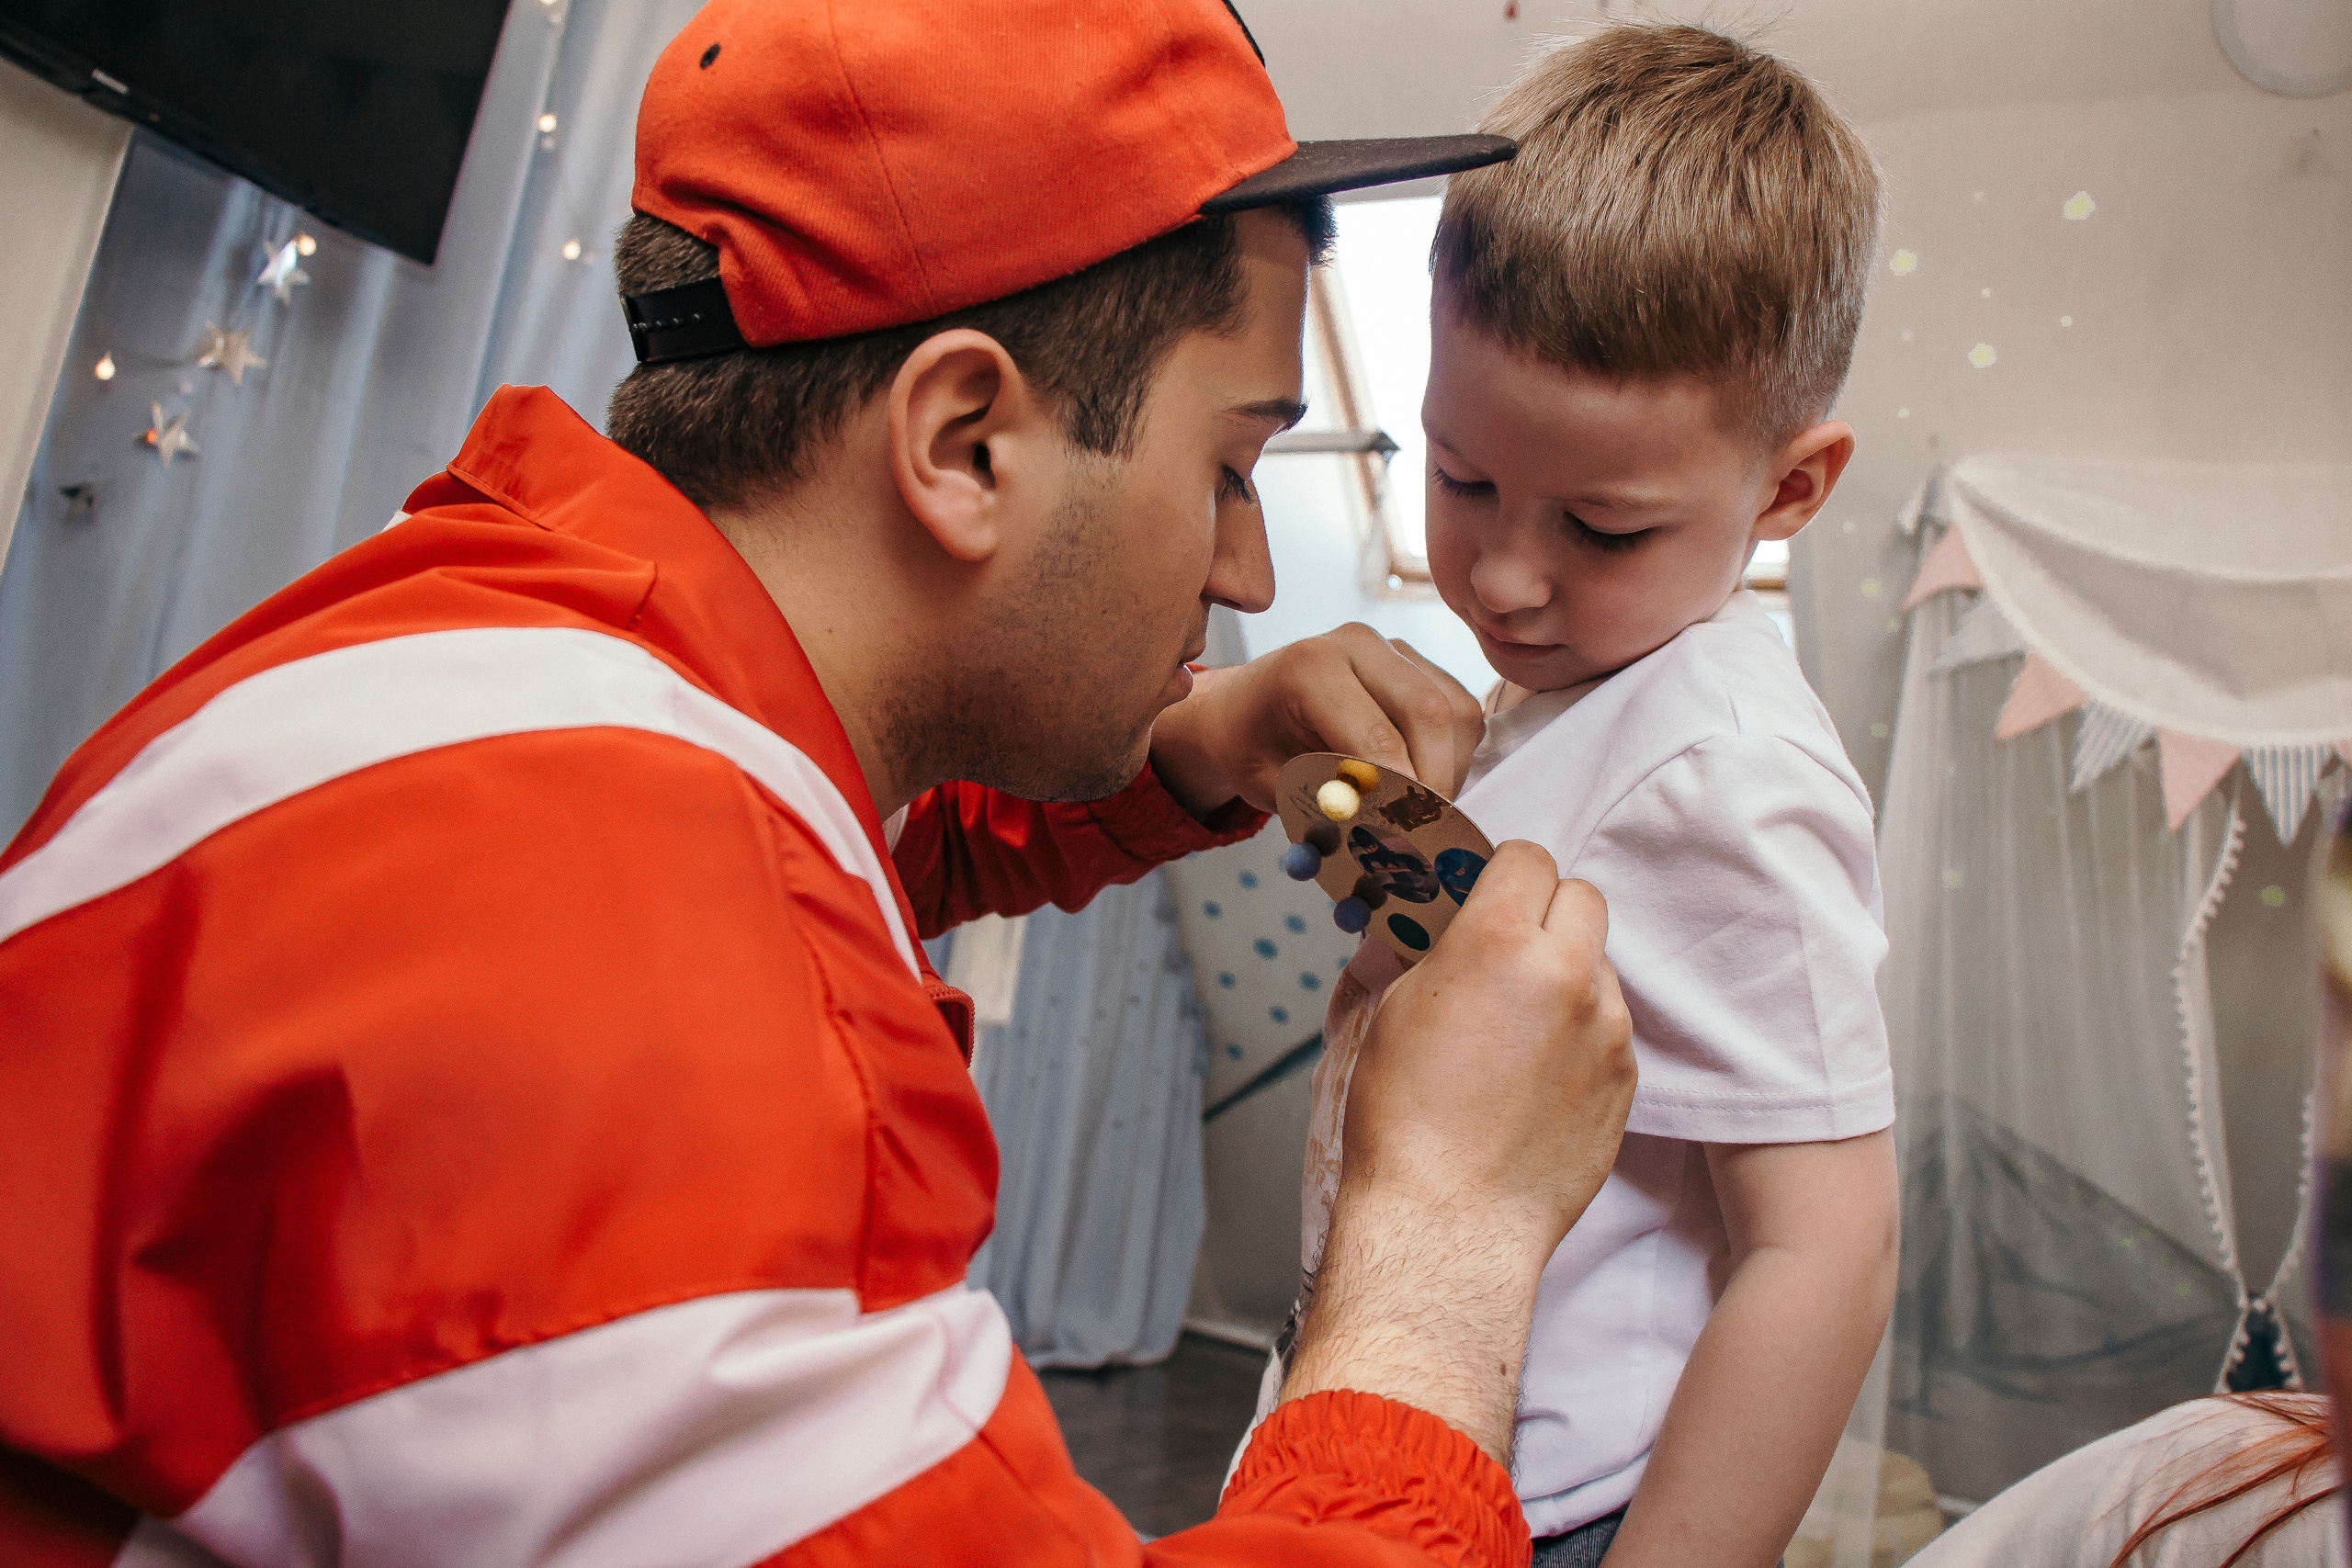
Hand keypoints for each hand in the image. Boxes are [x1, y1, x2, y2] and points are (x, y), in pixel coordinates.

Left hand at [1147, 623, 1485, 817]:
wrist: (1243, 708)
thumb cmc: (1251, 746)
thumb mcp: (1268, 784)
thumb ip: (1322, 804)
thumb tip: (1376, 832)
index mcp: (1311, 667)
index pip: (1378, 735)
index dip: (1400, 791)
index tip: (1408, 834)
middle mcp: (1358, 643)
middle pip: (1429, 712)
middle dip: (1436, 781)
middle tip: (1429, 831)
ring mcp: (1393, 648)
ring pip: (1455, 711)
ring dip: (1451, 768)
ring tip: (1422, 809)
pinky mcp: (1417, 663)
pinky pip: (1459, 710)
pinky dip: (1453, 753)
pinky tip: (1424, 781)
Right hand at [1279, 843, 1634, 1461]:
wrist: (1450, 1226)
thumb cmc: (1405, 1129)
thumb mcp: (1385, 1015)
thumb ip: (1418, 954)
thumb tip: (1422, 931)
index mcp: (1498, 943)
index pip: (1527, 859)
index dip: (1501, 875)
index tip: (1483, 896)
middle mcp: (1568, 975)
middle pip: (1581, 898)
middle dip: (1544, 912)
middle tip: (1505, 950)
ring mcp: (1608, 1030)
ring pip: (1599, 966)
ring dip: (1563, 976)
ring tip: (1512, 1031)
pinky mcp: (1626, 1082)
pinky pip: (1608, 1030)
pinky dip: (1578, 1036)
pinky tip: (1532, 1079)